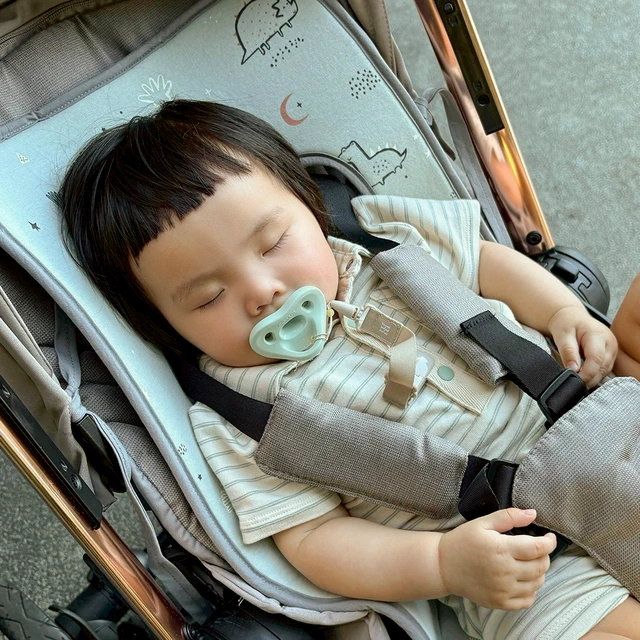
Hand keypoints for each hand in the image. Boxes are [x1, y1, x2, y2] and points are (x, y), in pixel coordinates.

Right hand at [437, 508, 555, 609]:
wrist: (443, 565)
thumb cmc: (463, 541)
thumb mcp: (482, 523)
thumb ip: (508, 516)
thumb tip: (532, 513)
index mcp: (501, 549)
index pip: (538, 548)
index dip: (549, 542)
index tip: (549, 537)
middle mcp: (505, 572)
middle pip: (541, 566)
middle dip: (544, 555)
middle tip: (536, 548)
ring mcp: (503, 590)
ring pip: (537, 583)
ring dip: (539, 572)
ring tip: (529, 562)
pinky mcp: (500, 602)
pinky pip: (527, 600)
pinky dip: (531, 590)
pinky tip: (522, 579)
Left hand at [548, 305, 617, 387]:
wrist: (572, 318)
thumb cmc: (566, 324)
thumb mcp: (562, 336)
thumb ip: (568, 352)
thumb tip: (573, 369)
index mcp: (598, 335)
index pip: (596, 359)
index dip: (586, 373)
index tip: (575, 381)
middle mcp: (610, 342)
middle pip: (602, 367)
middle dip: (589, 378)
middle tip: (574, 383)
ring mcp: (612, 349)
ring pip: (605, 371)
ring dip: (592, 378)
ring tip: (577, 380)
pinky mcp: (611, 355)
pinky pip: (604, 369)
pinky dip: (594, 375)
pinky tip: (584, 375)